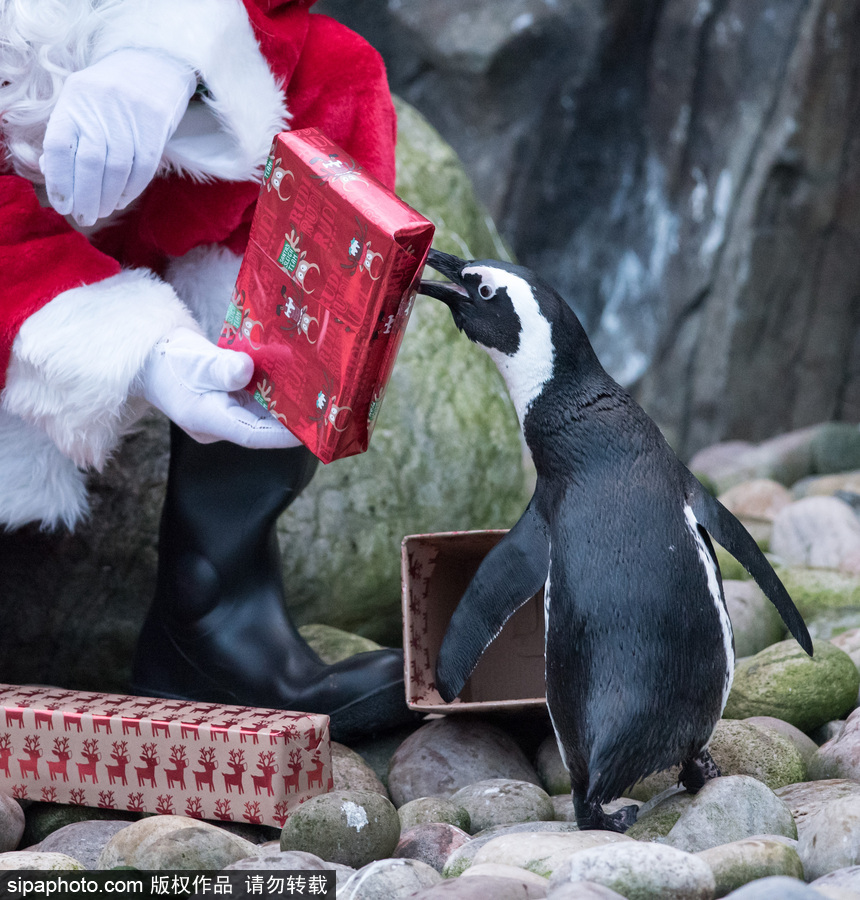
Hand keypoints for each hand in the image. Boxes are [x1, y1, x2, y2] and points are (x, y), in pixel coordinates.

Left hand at [40, 49, 196, 226]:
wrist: (155, 64)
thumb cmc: (111, 91)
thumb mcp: (81, 101)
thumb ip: (67, 134)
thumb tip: (51, 171)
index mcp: (75, 98)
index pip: (60, 145)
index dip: (59, 179)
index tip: (62, 204)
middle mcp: (101, 108)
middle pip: (90, 163)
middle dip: (85, 197)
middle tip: (83, 217)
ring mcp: (131, 118)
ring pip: (117, 169)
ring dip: (108, 198)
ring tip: (102, 211)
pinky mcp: (156, 129)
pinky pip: (142, 168)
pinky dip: (130, 189)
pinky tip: (121, 200)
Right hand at [135, 327, 303, 448]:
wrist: (151, 357)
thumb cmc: (168, 359)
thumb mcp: (192, 359)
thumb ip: (219, 367)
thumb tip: (246, 369)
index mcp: (207, 419)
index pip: (251, 434)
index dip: (282, 434)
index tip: (309, 429)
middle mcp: (220, 423)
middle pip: (262, 427)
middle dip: (292, 420)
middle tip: (324, 410)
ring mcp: (226, 414)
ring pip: (262, 415)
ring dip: (287, 406)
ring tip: (318, 396)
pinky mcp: (230, 402)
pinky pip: (257, 403)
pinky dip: (275, 394)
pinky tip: (297, 383)